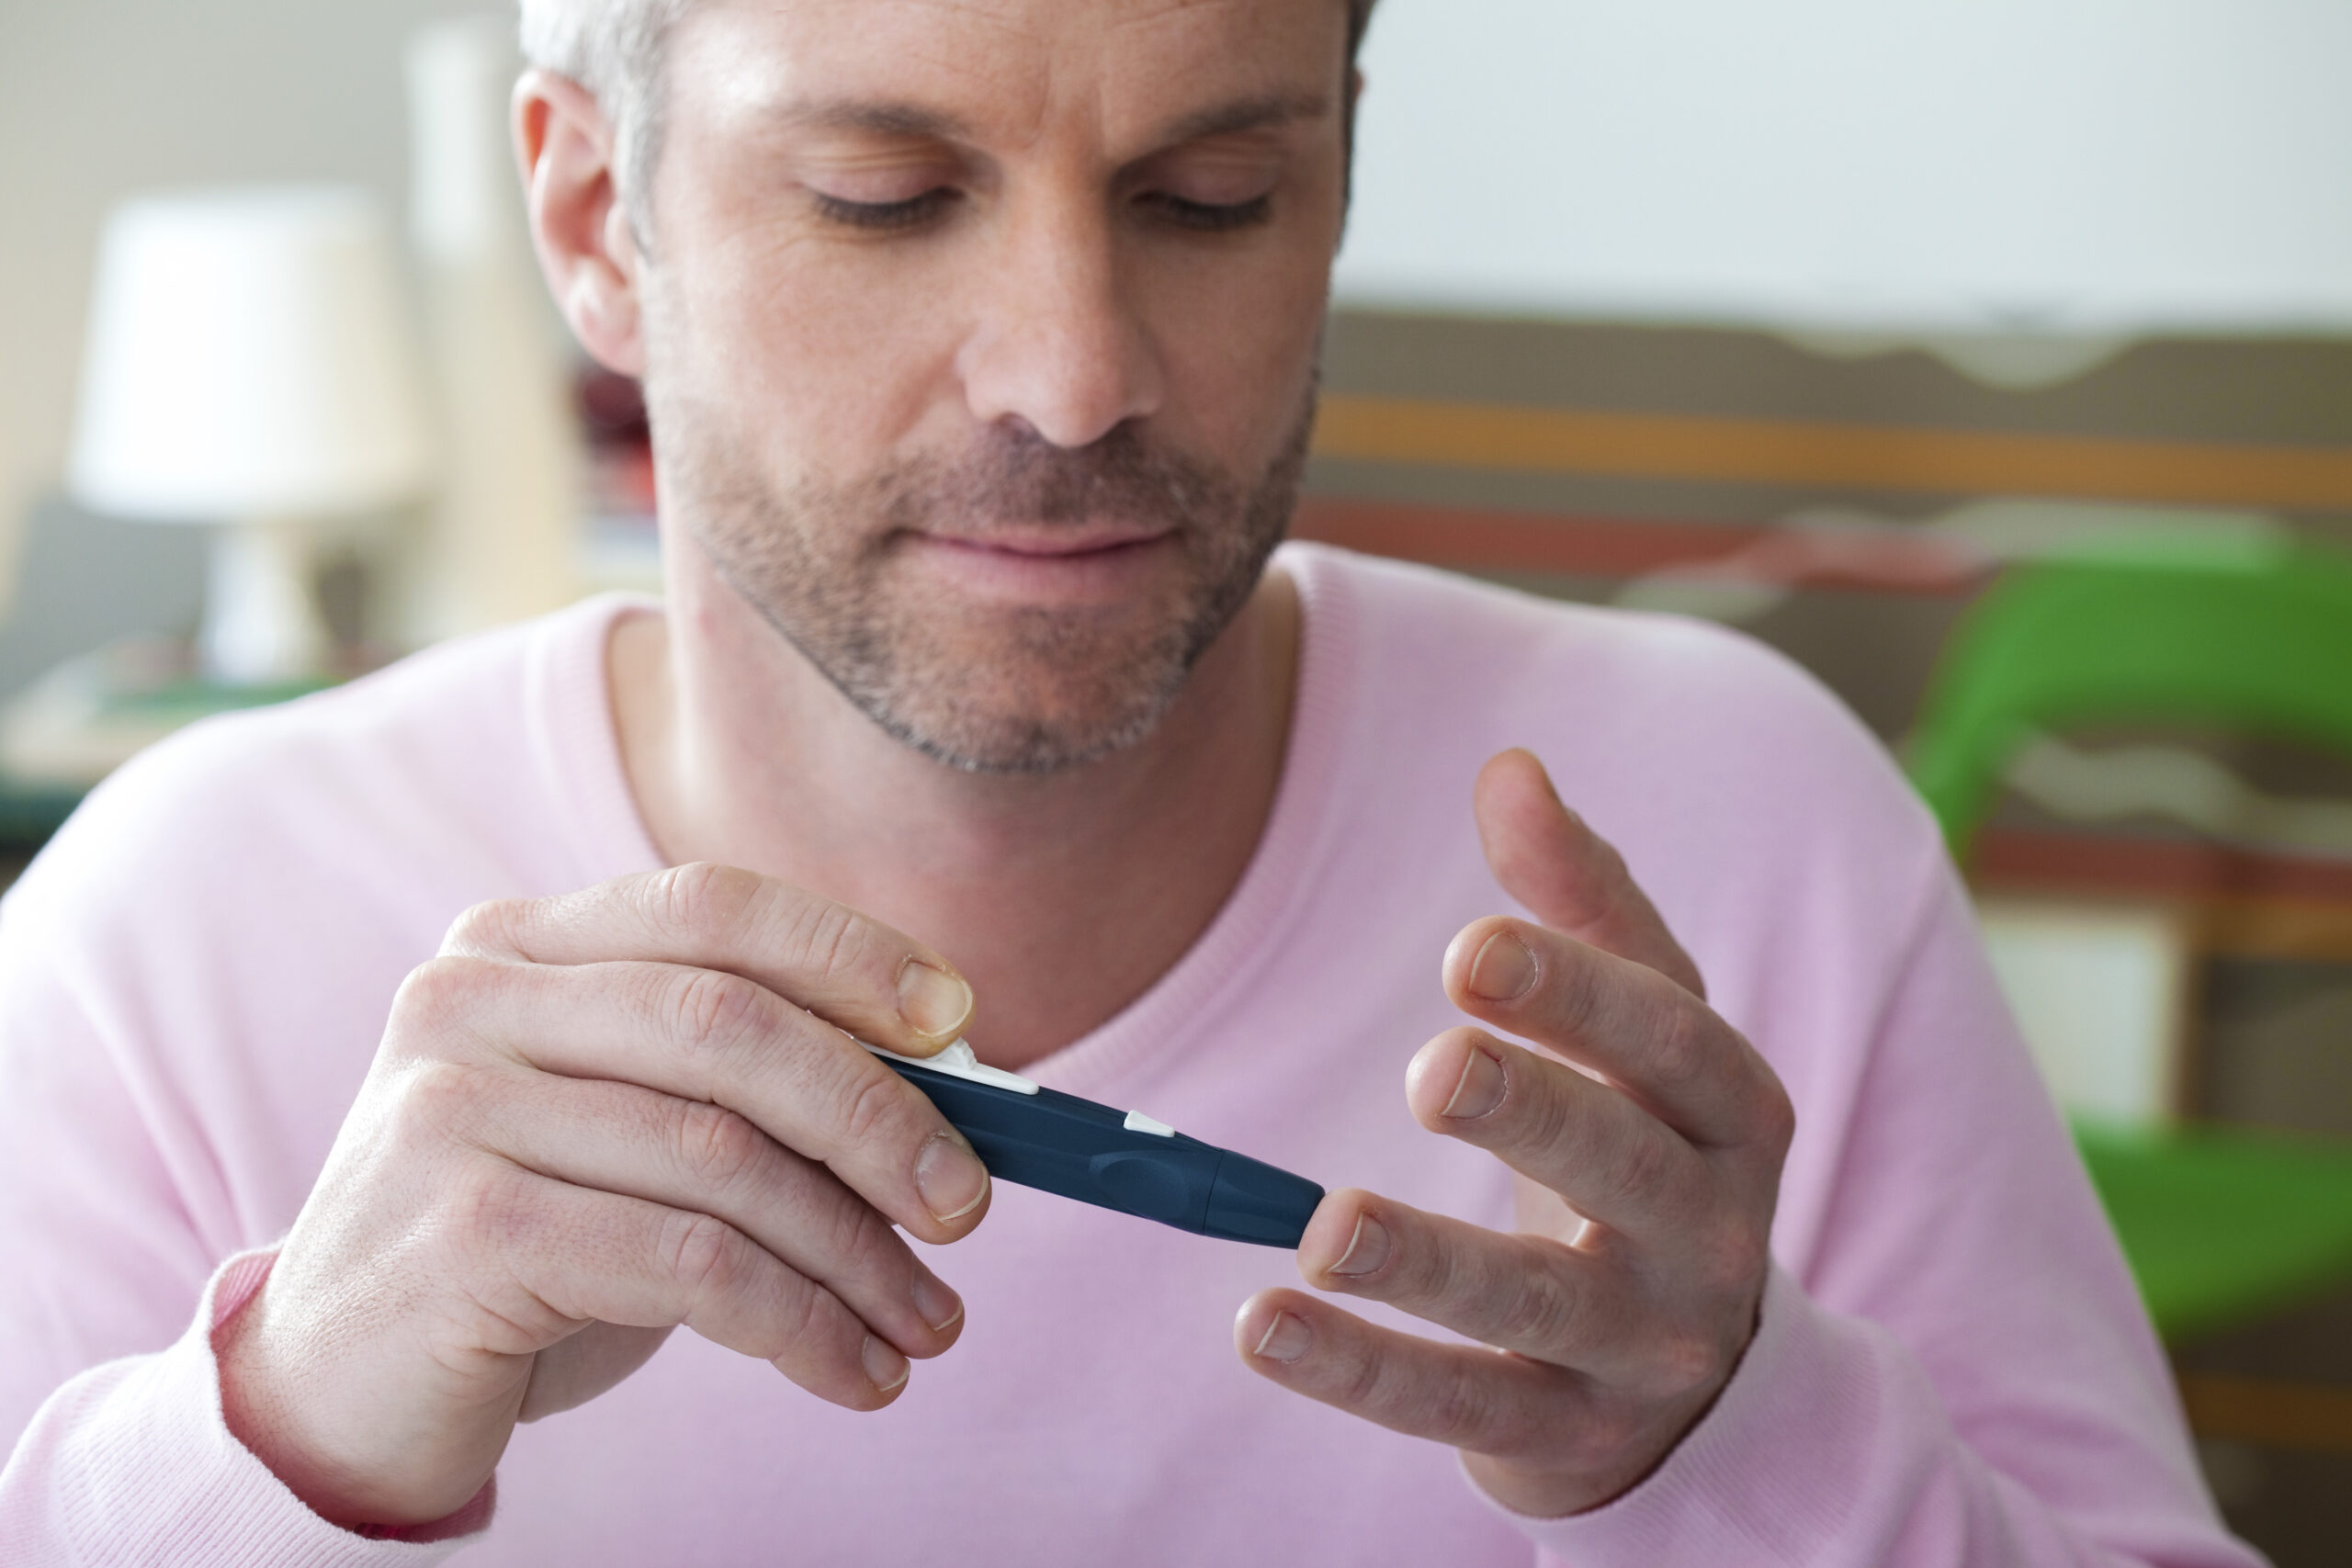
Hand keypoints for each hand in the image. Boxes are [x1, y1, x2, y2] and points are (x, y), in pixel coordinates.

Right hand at [217, 864, 992, 1527]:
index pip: (712, 904)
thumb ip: (741, 1084)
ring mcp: (452, 1111)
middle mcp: (471, 1001)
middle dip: (878, 1117)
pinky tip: (853, 1371)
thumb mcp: (627, 1130)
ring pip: (724, 1161)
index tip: (959, 1024)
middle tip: (968, 1208)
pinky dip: (800, 1324)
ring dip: (855, 1254)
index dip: (849, 952)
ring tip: (924, 1324)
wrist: (338, 1387)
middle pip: (730, 1026)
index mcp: (518, 943)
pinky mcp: (464, 1232)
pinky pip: (689, 1264)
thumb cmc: (527, 1245)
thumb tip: (951, 1086)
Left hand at [1235, 749, 1793, 1517]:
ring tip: (1323, 1229)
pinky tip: (1263, 1324)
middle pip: (1627, 1168)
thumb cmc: (1646, 1152)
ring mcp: (1641, 1346)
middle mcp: (1706, 1234)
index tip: (1472, 947)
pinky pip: (1461, 1406)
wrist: (1695, 1375)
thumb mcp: (1640, 1033)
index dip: (1584, 994)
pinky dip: (1361, 1372)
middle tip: (1432, 1068)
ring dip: (1429, 1266)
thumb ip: (1581, 902)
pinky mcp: (1563, 1433)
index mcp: (1730, 1114)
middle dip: (1536, 1113)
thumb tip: (1509, 769)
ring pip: (1538, 1303)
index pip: (1677, 1043)